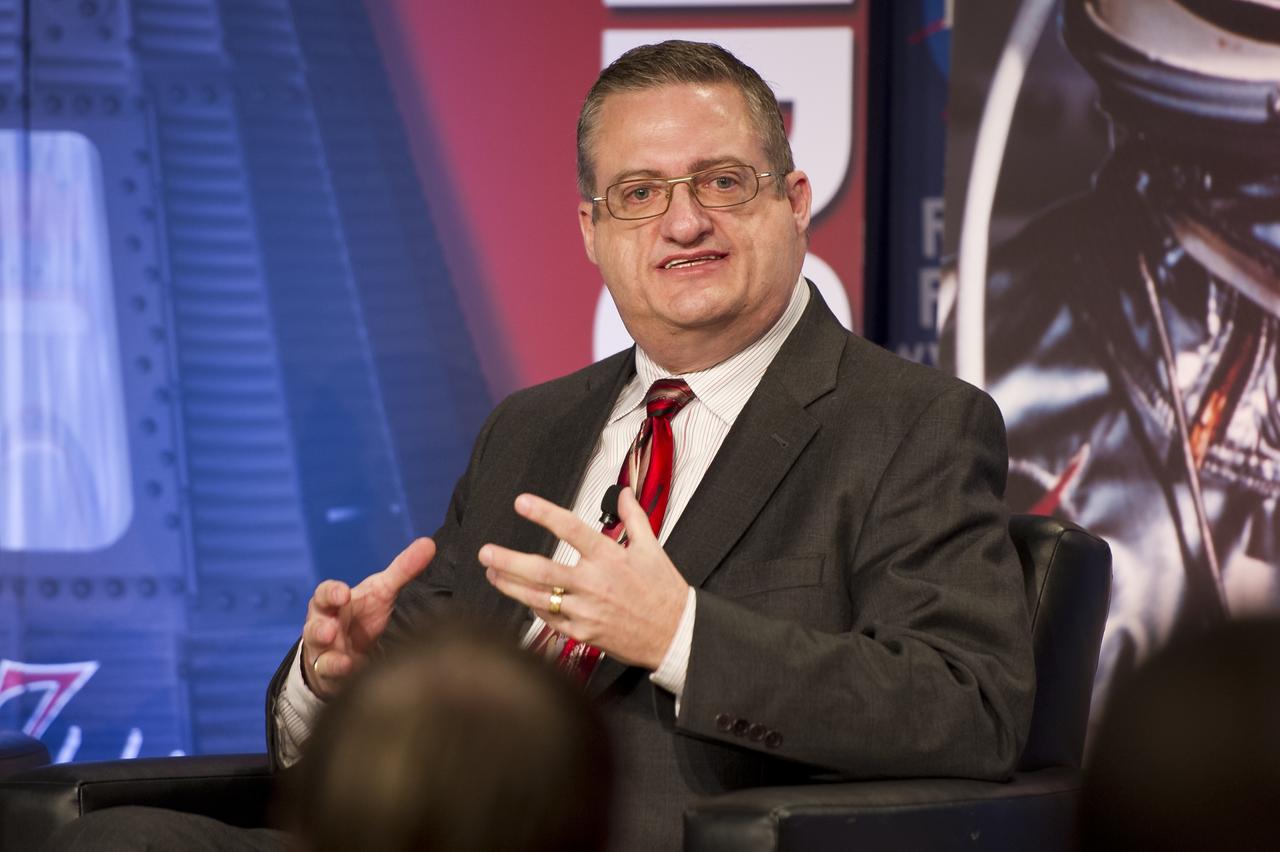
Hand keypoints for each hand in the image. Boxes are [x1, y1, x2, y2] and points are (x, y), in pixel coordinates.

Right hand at [301, 537, 435, 698]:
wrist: (349, 650)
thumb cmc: (363, 615)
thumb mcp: (382, 592)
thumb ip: (403, 569)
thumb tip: (430, 543)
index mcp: (334, 603)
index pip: (325, 594)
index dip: (331, 593)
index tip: (343, 593)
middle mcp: (323, 626)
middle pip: (314, 625)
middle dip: (319, 627)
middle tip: (330, 629)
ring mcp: (325, 652)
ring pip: (319, 654)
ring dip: (329, 657)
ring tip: (343, 660)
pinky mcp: (330, 675)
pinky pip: (329, 676)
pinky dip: (339, 675)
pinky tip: (352, 672)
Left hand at [480, 488, 688, 669]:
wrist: (675, 634)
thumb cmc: (663, 590)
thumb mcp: (653, 548)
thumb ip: (634, 517)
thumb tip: (624, 492)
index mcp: (610, 557)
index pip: (571, 529)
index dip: (545, 514)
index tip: (522, 502)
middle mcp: (594, 583)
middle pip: (541, 570)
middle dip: (509, 560)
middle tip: (485, 551)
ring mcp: (585, 611)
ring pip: (538, 597)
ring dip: (510, 585)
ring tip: (491, 572)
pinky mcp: (583, 633)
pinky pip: (550, 619)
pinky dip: (534, 607)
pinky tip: (522, 597)